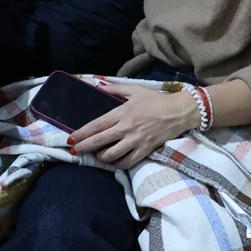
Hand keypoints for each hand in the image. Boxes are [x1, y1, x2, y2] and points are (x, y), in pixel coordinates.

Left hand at [72, 82, 199, 167]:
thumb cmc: (155, 100)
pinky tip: (113, 161)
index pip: (97, 125)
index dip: (82, 133)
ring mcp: (136, 141)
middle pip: (100, 142)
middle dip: (84, 147)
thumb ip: (115, 89)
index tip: (71, 138)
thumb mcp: (135, 90)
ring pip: (111, 155)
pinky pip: (127, 162)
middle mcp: (126, 128)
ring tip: (95, 155)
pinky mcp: (145, 150)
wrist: (178, 112)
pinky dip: (118, 164)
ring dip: (100, 157)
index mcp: (122, 113)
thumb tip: (98, 86)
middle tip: (74, 150)